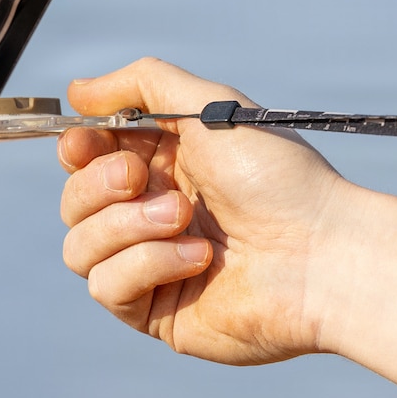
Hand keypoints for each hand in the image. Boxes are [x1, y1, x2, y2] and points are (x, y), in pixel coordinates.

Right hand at [57, 58, 352, 364]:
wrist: (322, 253)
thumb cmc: (278, 178)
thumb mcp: (211, 107)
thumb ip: (143, 84)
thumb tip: (76, 91)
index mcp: (168, 166)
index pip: (88, 158)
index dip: (77, 149)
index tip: (84, 143)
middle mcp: (155, 214)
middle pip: (74, 201)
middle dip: (100, 185)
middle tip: (145, 180)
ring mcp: (154, 266)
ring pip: (80, 246)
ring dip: (127, 225)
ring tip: (185, 220)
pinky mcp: (158, 313)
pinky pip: (107, 287)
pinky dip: (147, 264)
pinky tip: (199, 259)